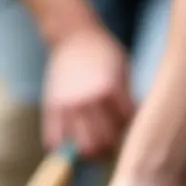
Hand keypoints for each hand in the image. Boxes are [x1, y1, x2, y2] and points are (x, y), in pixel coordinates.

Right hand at [43, 24, 133, 159]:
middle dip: (109, 149)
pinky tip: (69, 142)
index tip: (125, 128)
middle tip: (109, 143)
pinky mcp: (51, 106)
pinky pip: (53, 140)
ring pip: (81, 148)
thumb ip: (127, 99)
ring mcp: (67, 104)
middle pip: (102, 145)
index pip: (124, 128)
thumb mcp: (123, 70)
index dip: (127, 131)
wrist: (73, 33)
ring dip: (88, 152)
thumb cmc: (104, 52)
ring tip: (91, 144)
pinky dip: (62, 147)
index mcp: (110, 89)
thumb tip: (135, 129)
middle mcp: (88, 99)